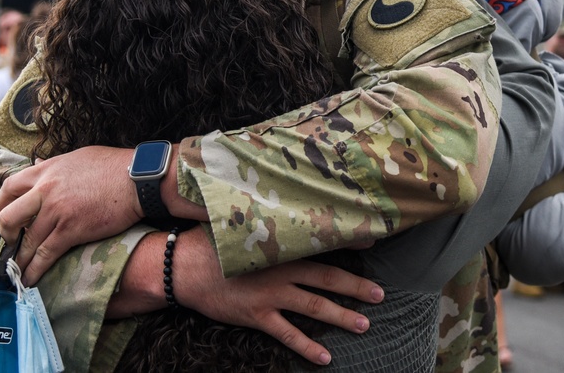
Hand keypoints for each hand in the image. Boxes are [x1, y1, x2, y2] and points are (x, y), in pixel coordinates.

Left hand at [0, 145, 141, 284]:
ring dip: (20, 260)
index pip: (9, 187)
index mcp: (46, 170)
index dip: (1, 206)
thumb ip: (55, 164)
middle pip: (9, 216)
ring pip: (27, 241)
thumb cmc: (114, 166)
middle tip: (12, 245)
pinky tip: (30, 279)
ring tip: (18, 271)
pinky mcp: (71, 229)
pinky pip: (45, 254)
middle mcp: (46, 189)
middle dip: (6, 235)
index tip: (4, 219)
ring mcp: (57, 211)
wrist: (138, 179)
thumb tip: (39, 163)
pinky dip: (35, 269)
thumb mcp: (78, 157)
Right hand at [175, 227, 384, 366]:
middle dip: (356, 287)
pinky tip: (325, 357)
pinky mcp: (257, 315)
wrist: (183, 267)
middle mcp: (282, 269)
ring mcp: (271, 294)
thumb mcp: (243, 225)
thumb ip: (267, 221)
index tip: (373, 245)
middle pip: (328, 278)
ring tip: (363, 324)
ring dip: (341, 317)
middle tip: (379, 295)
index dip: (349, 246)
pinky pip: (288, 334)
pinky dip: (308, 347)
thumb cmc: (212, 242)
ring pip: (315, 307)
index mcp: (281, 246)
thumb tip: (283, 207)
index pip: (322, 245)